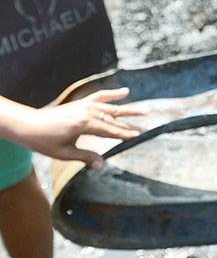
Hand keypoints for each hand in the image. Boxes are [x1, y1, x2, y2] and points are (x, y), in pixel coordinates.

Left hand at [10, 88, 144, 167]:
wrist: (27, 124)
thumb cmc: (43, 141)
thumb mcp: (64, 153)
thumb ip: (85, 157)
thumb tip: (102, 166)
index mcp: (83, 125)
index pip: (109, 130)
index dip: (124, 134)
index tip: (139, 136)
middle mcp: (87, 112)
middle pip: (114, 118)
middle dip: (131, 123)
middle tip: (147, 126)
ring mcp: (84, 105)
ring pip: (111, 107)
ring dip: (129, 108)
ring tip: (145, 109)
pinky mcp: (81, 103)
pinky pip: (100, 96)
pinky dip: (112, 94)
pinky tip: (125, 92)